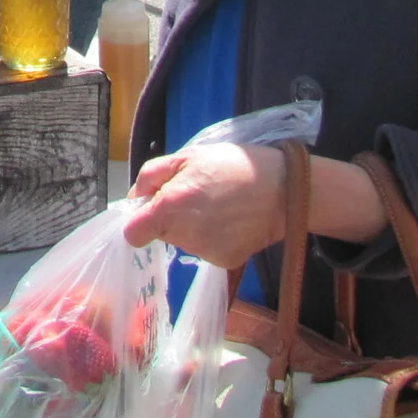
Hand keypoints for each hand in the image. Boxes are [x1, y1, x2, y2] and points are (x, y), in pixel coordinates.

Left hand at [122, 142, 288, 269]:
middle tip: (196, 195)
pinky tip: (231, 220)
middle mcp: (183, 236)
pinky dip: (214, 237)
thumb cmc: (233, 165)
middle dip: (170, 217)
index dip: (138, 220)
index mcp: (169, 208)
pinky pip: (207, 249)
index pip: (133, 233)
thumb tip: (134, 197)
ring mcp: (204, 252)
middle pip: (161, 234)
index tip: (152, 209)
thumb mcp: (189, 156)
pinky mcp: (224, 261)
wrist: (284, 189)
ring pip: (184, 241)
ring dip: (193, 226)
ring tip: (218, 205)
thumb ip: (153, 175)